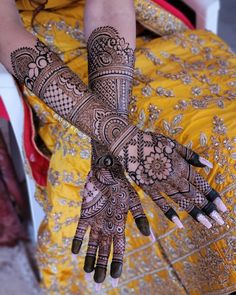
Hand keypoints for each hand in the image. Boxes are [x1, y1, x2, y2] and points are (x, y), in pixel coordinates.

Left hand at [71, 156, 150, 284]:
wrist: (107, 170)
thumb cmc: (122, 184)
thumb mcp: (133, 200)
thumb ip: (139, 217)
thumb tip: (148, 236)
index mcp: (120, 224)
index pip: (119, 248)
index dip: (117, 263)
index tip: (115, 278)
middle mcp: (107, 226)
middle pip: (105, 250)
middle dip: (102, 266)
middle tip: (99, 282)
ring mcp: (96, 221)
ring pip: (92, 244)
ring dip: (90, 258)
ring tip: (88, 272)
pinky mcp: (85, 214)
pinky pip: (80, 230)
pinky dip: (78, 240)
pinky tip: (75, 251)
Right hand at [115, 130, 226, 227]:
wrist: (130, 144)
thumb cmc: (153, 141)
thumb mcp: (174, 144)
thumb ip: (191, 156)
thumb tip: (208, 165)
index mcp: (181, 167)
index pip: (201, 184)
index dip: (213, 197)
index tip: (224, 208)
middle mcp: (174, 179)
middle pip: (194, 196)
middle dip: (208, 209)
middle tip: (220, 221)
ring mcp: (161, 186)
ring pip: (181, 202)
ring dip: (195, 213)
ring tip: (207, 224)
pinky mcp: (149, 189)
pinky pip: (161, 204)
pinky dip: (170, 214)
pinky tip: (179, 224)